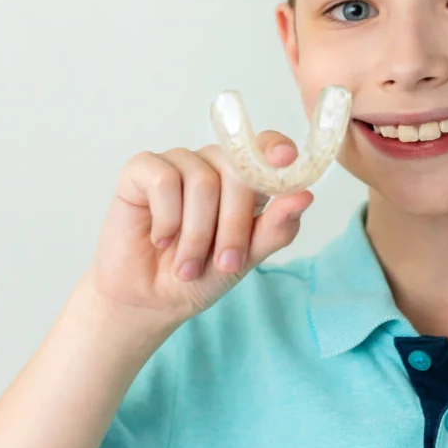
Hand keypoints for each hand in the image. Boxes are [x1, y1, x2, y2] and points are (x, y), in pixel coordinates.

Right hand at [82, 133, 312, 329]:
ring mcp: (178, 163)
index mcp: (245, 179)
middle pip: (237, 170)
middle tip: (226, 262)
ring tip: (188, 265)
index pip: (266, 147)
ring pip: (202, 180)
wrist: (151, 300)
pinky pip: (164, 181)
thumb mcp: (246, 257)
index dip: (276, 149)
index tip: (286, 160)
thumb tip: (306, 195)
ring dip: (197, 233)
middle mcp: (213, 163)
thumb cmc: (202, 276)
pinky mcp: (141, 170)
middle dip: (235, 223)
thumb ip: (276, 227)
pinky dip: (167, 219)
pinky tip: (161, 239)